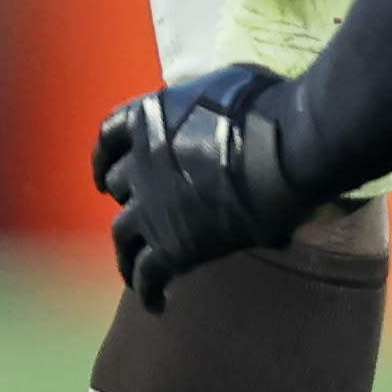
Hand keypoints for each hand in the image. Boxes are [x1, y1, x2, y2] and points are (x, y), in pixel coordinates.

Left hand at [93, 62, 310, 305]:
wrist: (285, 151)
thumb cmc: (268, 109)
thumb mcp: (228, 86)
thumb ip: (206, 104)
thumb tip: (215, 114)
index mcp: (150, 118)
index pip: (110, 137)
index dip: (105, 158)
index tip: (106, 175)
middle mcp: (140, 162)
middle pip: (119, 187)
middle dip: (129, 200)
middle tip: (146, 216)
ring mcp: (151, 206)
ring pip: (122, 235)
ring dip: (127, 252)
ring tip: (134, 270)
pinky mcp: (171, 245)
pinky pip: (148, 274)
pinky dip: (148, 290)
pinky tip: (158, 304)